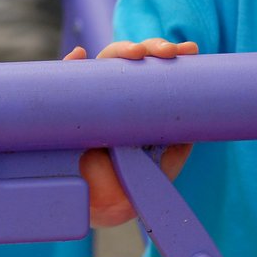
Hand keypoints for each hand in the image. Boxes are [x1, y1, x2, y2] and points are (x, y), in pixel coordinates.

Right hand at [64, 39, 197, 226]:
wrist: (101, 208)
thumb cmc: (132, 186)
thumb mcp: (162, 165)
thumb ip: (177, 143)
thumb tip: (192, 119)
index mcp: (138, 103)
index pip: (153, 71)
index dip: (169, 56)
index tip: (190, 51)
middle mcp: (113, 95)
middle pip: (130, 60)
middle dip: (151, 47)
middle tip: (168, 52)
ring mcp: (90, 100)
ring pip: (103, 64)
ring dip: (120, 50)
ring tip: (136, 53)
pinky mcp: (67, 111)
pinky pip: (64, 83)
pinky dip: (69, 66)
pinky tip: (78, 57)